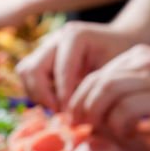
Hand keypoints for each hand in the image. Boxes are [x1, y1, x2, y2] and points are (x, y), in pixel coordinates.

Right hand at [16, 22, 141, 109]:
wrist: (123, 45)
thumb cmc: (124, 60)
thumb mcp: (116, 73)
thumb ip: (96, 89)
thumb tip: (73, 114)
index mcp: (75, 35)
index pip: (60, 71)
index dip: (64, 97)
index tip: (75, 115)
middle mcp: (56, 37)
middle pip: (32, 69)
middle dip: (46, 96)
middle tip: (64, 113)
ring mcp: (46, 46)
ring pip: (26, 72)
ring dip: (39, 95)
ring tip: (60, 108)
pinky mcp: (42, 57)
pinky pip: (29, 77)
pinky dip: (39, 93)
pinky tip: (59, 103)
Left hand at [67, 45, 149, 136]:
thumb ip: (129, 97)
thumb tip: (100, 123)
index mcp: (134, 57)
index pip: (92, 77)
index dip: (81, 102)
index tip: (85, 124)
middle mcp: (138, 61)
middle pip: (92, 84)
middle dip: (85, 112)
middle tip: (89, 134)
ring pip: (103, 95)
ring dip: (100, 120)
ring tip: (110, 136)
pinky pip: (123, 110)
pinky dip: (120, 128)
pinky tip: (131, 138)